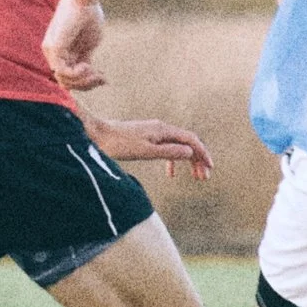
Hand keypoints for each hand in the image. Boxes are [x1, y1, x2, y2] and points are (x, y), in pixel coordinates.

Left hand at [43, 0, 105, 89]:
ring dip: (83, 80)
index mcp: (61, 54)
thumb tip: (95, 77)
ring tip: (94, 71)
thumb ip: (86, 60)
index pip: (70, 79)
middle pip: (67, 84)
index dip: (87, 83)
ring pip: (64, 80)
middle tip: (102, 77)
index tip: (104, 78)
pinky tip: (86, 65)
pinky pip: (62, 72)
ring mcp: (51, 51)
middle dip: (86, 85)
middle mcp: (52, 54)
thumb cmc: (89, 16)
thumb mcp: (89, 44)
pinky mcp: (53, 47)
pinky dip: (76, 73)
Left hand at [86, 114, 212, 182]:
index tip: (210, 168)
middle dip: (198, 160)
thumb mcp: (145, 151)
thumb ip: (168, 152)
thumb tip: (190, 152)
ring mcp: (153, 132)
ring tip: (195, 177)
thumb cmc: (118, 144)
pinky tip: (171, 174)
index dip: (203, 153)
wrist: (96, 134)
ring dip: (188, 161)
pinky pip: (165, 148)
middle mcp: (161, 128)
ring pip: (177, 146)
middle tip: (204, 178)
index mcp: (163, 130)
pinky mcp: (145, 138)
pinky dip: (172, 160)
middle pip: (187, 143)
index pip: (191, 140)